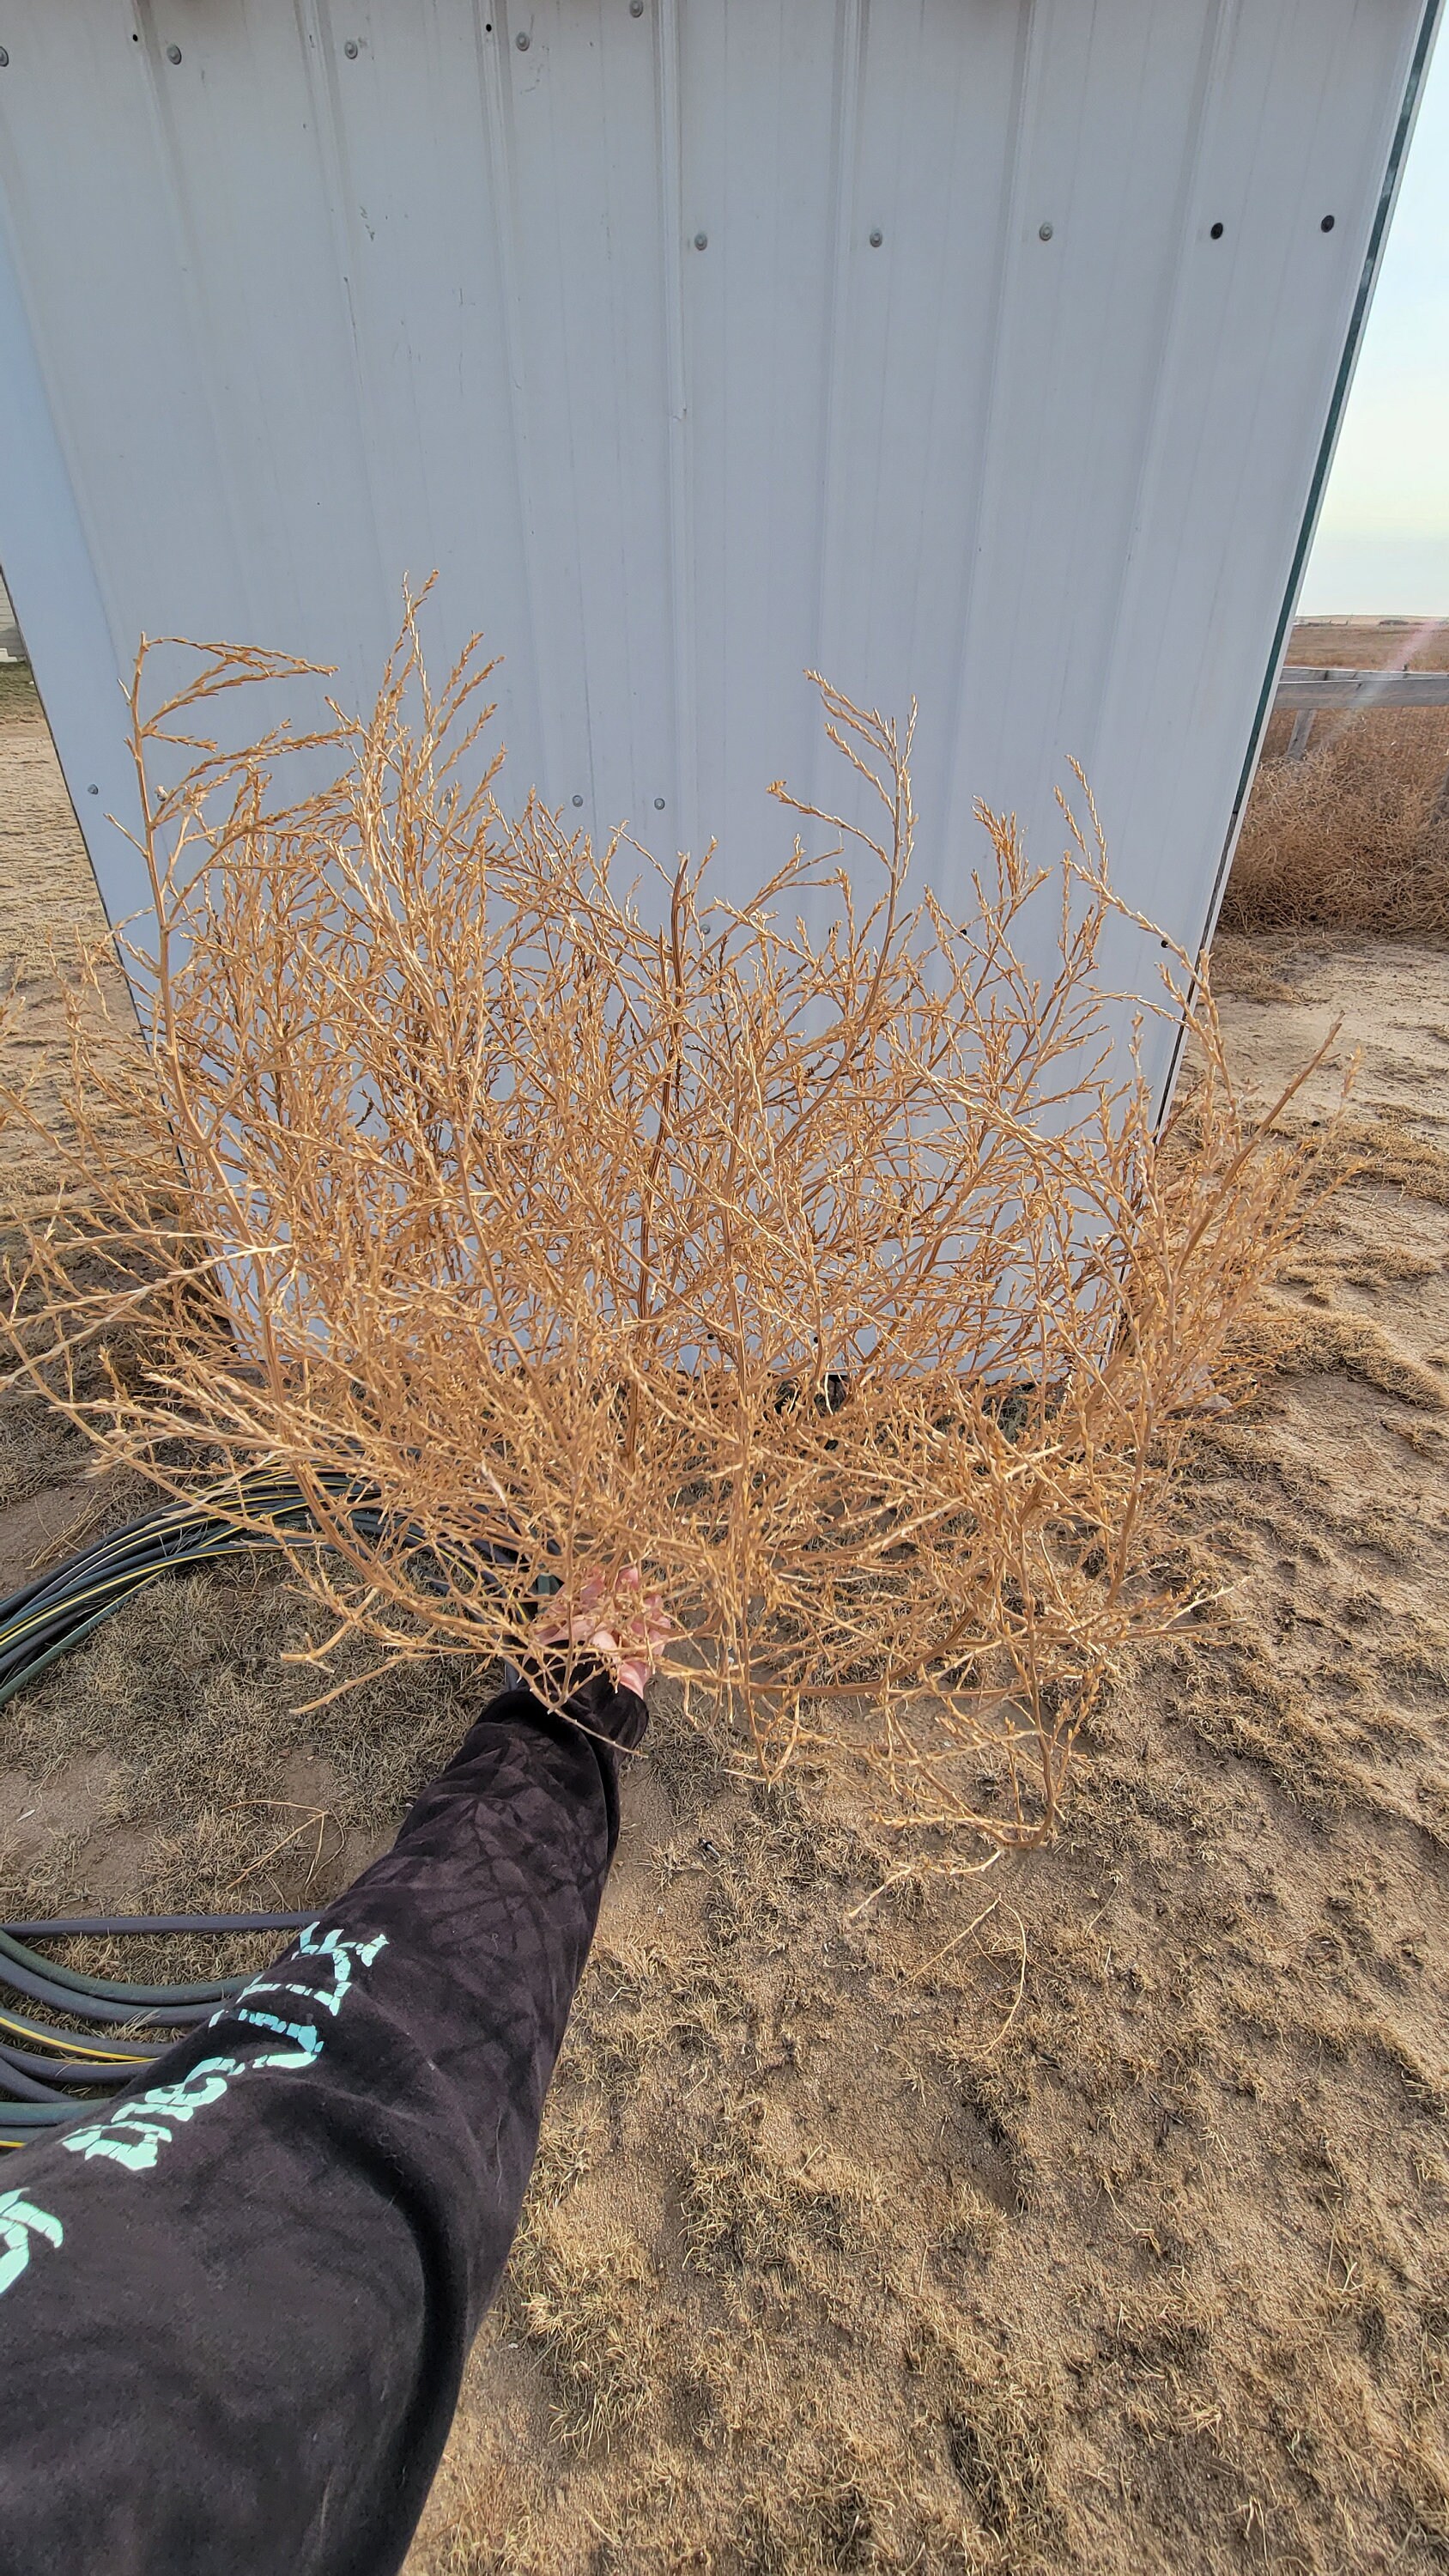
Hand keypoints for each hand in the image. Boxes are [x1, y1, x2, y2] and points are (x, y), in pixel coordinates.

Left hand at [530, 1565, 673, 1695]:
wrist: (586, 1707)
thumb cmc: (569, 1664)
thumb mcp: (576, 1625)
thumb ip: (591, 1604)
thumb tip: (597, 1582)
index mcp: (556, 1638)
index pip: (571, 1606)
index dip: (587, 1588)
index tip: (601, 1572)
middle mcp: (580, 1650)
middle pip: (604, 1617)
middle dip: (620, 1596)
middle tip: (634, 1577)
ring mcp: (605, 1664)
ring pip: (627, 1634)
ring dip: (641, 1614)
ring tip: (654, 1597)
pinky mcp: (628, 1678)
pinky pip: (643, 1655)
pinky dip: (654, 1640)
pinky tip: (662, 1623)